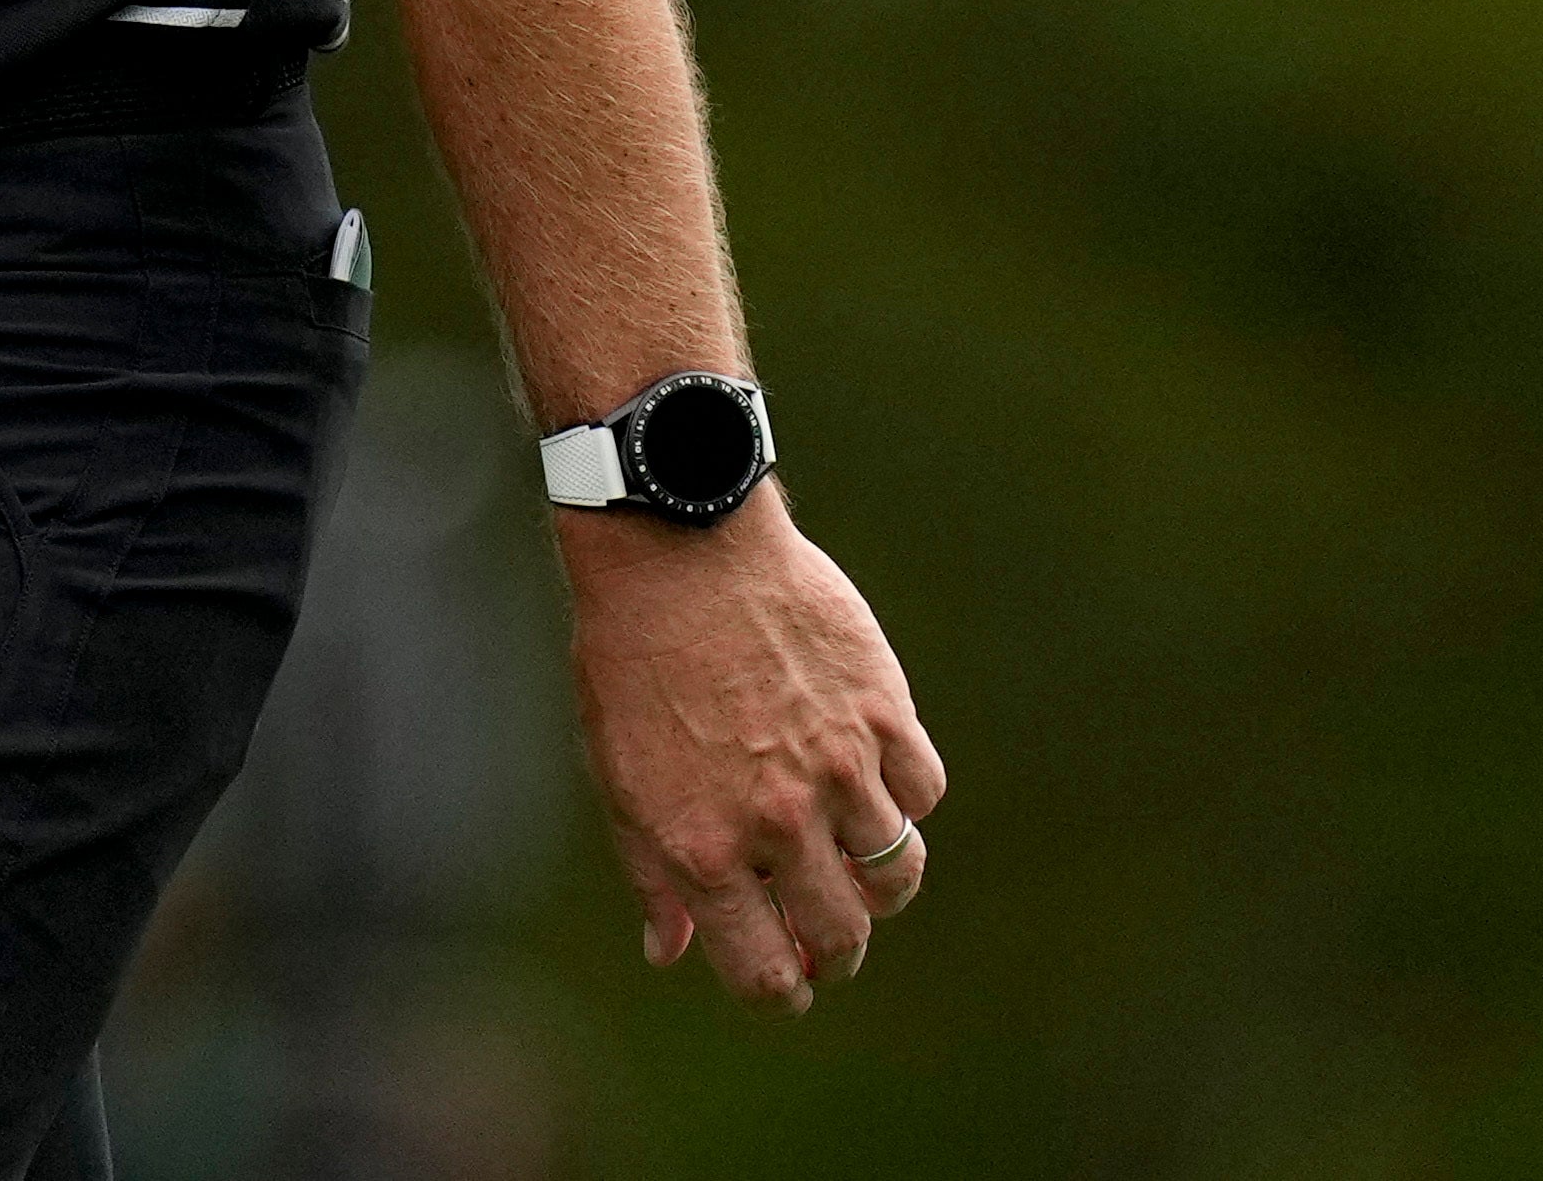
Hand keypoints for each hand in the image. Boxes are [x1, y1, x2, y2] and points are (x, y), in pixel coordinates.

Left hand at [559, 486, 945, 1011]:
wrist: (675, 551)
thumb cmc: (632, 663)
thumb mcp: (619, 777)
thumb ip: (652, 874)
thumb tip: (671, 953)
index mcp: (702, 848)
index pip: (765, 971)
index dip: (782, 990)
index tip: (789, 982)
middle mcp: (776, 820)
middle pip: (843, 933)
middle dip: (837, 949)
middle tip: (828, 933)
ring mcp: (837, 766)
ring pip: (897, 872)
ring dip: (878, 881)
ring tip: (854, 860)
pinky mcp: (883, 711)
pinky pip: (922, 791)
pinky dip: (904, 798)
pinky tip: (872, 781)